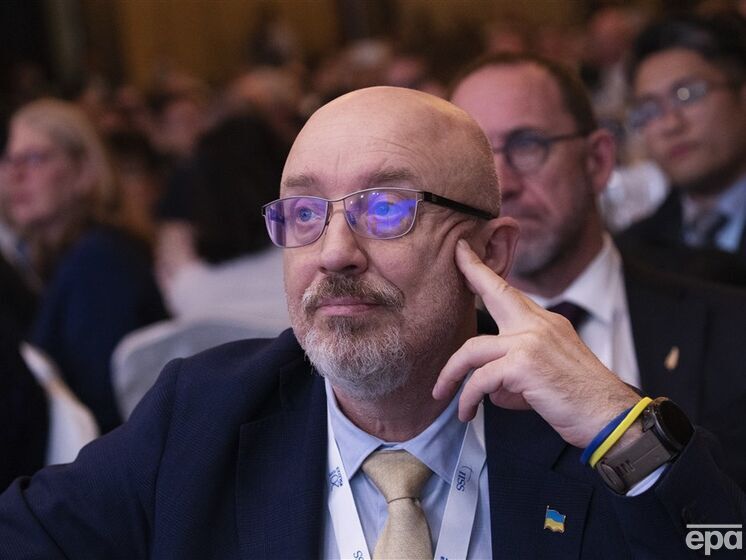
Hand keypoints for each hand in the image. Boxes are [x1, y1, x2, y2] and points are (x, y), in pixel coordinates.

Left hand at [432, 240, 639, 447]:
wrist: (611, 417)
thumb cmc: (581, 402)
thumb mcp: (548, 372)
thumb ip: (516, 368)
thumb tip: (491, 387)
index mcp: (547, 324)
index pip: (510, 292)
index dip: (484, 272)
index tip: (464, 252)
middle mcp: (539, 326)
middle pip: (495, 296)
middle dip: (471, 274)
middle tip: (454, 258)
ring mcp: (531, 343)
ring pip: (472, 350)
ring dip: (451, 374)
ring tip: (440, 392)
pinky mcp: (523, 366)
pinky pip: (480, 380)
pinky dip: (468, 399)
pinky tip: (467, 413)